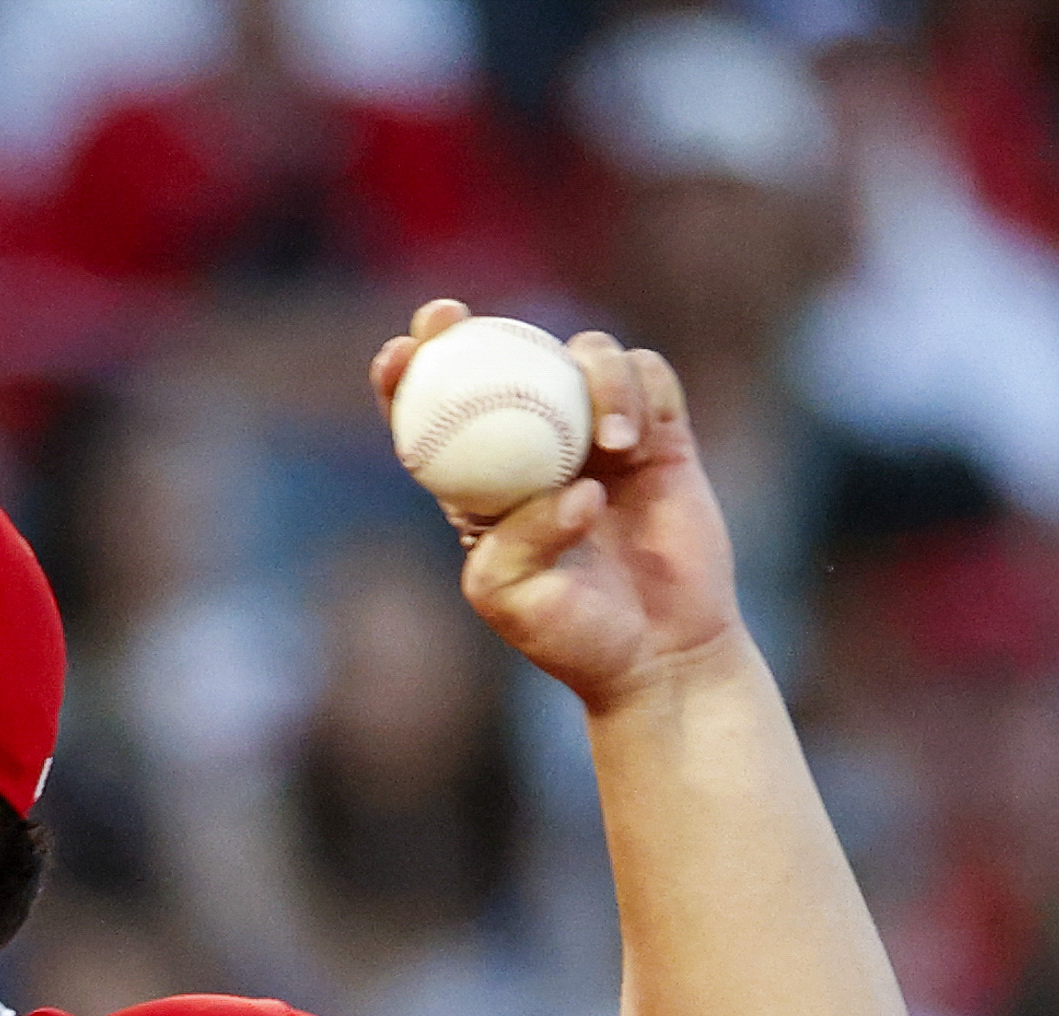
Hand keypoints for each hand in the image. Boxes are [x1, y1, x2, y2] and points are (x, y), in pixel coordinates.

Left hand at [368, 301, 745, 714]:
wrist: (659, 654)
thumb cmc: (573, 634)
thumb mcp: (513, 598)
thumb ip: (517, 541)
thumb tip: (571, 485)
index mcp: (480, 484)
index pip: (431, 415)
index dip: (407, 375)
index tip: (398, 354)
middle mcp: (536, 446)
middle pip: (498, 361)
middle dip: (464, 330)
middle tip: (452, 318)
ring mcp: (599, 435)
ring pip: (582, 358)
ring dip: (590, 378)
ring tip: (609, 447)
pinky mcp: (660, 434)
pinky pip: (647, 377)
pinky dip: (635, 391)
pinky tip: (631, 442)